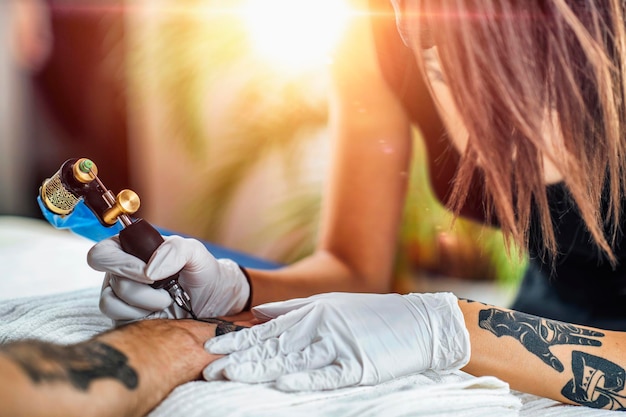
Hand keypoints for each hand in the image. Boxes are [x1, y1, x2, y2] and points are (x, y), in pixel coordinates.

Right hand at [88, 235, 249, 324]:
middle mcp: (121, 273)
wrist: (215, 303)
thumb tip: (149, 270)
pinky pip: (118, 320)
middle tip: (165, 292)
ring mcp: (121, 297)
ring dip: (145, 304)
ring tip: (167, 301)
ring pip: (111, 303)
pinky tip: (161, 314)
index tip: (150, 274)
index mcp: (131, 250)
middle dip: (140, 289)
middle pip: (110, 280)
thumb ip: (175, 249)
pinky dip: (141, 317)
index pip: (103, 253)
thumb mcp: (195, 253)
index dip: (120, 263)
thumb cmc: (203, 273)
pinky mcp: (125, 319)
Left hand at [203, 292, 469, 390]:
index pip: (267, 329)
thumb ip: (294, 310)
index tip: (211, 349)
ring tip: (231, 376)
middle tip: (208, 368)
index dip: (238, 341)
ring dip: (260, 368)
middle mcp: (322, 325)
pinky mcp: (359, 364)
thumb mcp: (330, 305)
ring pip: (293, 358)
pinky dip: (305, 378)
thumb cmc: (372, 316)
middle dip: (239, 358)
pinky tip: (282, 383)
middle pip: (273, 345)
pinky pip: (328, 373)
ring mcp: (341, 344)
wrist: (421, 323)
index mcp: (314, 311)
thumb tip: (259, 315)